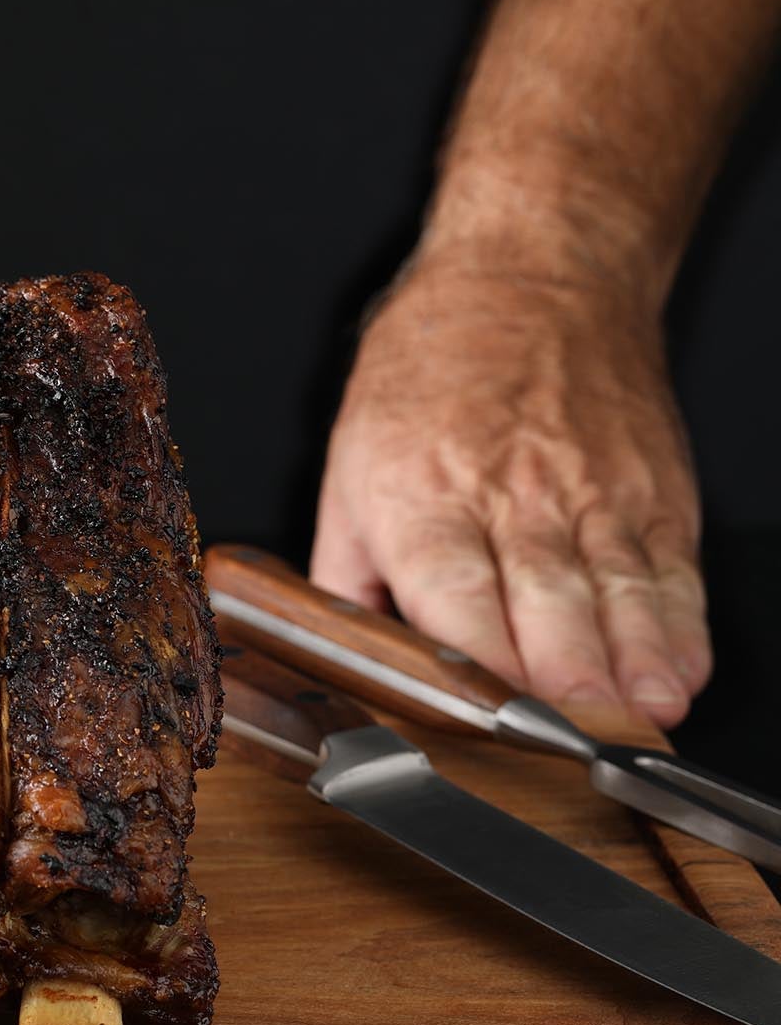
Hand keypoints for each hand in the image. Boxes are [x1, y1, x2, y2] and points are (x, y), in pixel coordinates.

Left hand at [310, 258, 710, 728]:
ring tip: (637, 727)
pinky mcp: (652, 490)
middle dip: (565, 692)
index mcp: (420, 501)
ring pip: (617, 602)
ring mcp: (590, 495)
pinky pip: (670, 575)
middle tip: (573, 750)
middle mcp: (510, 500)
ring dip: (631, 675)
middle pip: (545, 614)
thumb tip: (346, 659)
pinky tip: (678, 675)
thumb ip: (346, 574)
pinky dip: (679, 631)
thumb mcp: (347, 464)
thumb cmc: (430, 370)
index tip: (491, 730)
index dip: (480, 674)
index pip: (454, 603)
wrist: (535, 274)